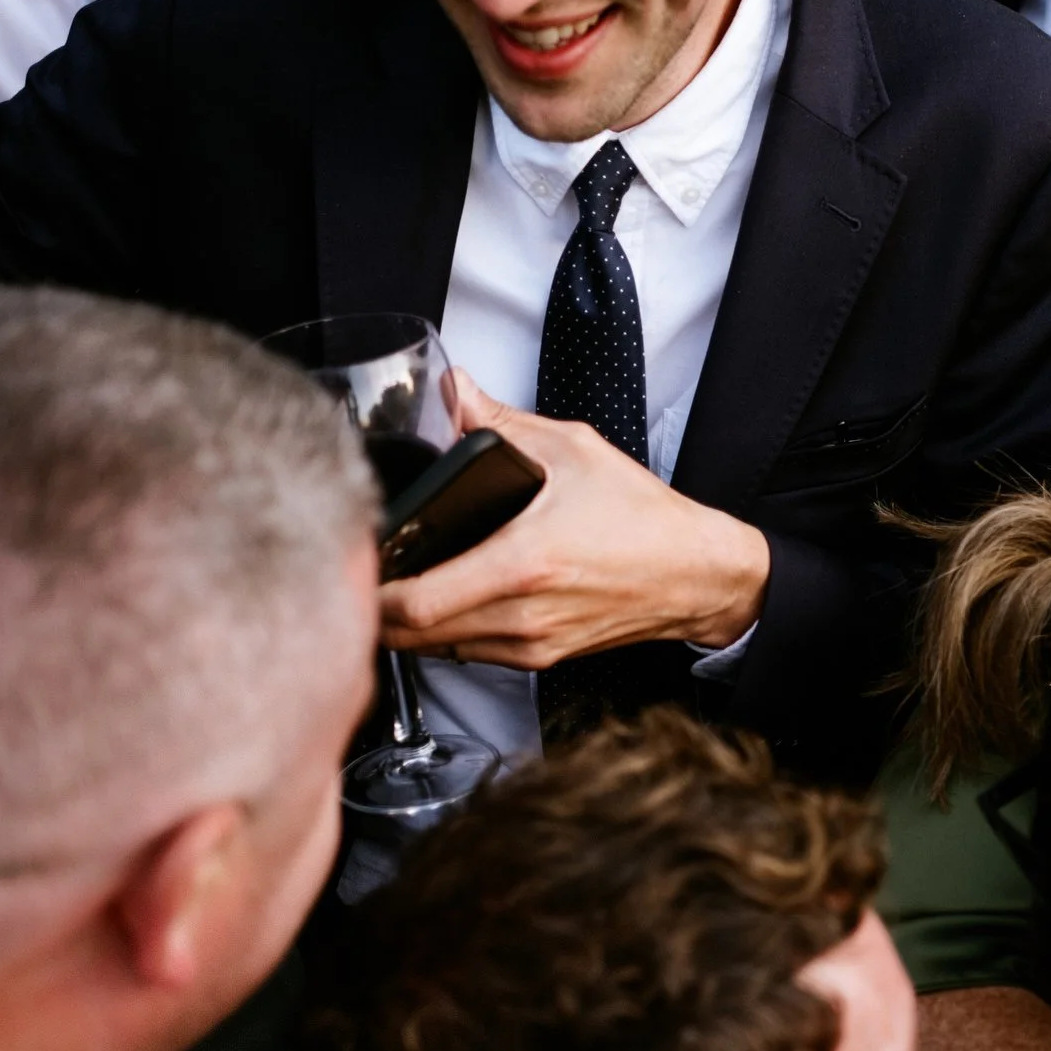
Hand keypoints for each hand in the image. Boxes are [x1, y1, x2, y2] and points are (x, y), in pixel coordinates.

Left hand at [378, 369, 768, 667]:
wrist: (696, 576)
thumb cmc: (646, 519)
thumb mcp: (574, 451)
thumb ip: (503, 422)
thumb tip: (455, 391)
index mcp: (524, 563)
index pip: (416, 603)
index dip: (368, 592)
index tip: (353, 561)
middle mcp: (522, 615)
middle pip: (412, 637)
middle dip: (373, 608)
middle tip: (357, 571)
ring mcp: (530, 645)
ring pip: (436, 651)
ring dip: (407, 624)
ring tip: (395, 585)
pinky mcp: (540, 659)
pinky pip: (470, 654)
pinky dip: (444, 633)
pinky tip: (444, 600)